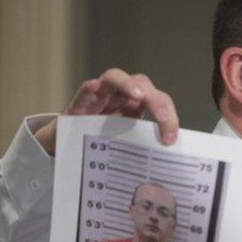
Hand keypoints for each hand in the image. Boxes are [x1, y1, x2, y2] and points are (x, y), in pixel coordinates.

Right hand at [34, 68, 178, 154]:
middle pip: (142, 85)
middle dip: (155, 100)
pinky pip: (83, 92)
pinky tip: (94, 87)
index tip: (171, 138)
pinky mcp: (78, 104)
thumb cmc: (103, 141)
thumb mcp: (127, 143)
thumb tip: (164, 163)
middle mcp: (121, 95)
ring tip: (138, 96)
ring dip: (128, 85)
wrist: (70, 144)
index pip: (159, 101)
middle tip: (163, 118)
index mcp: (138, 105)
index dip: (169, 117)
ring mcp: (100, 97)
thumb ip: (143, 145)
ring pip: (115, 78)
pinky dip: (89, 88)